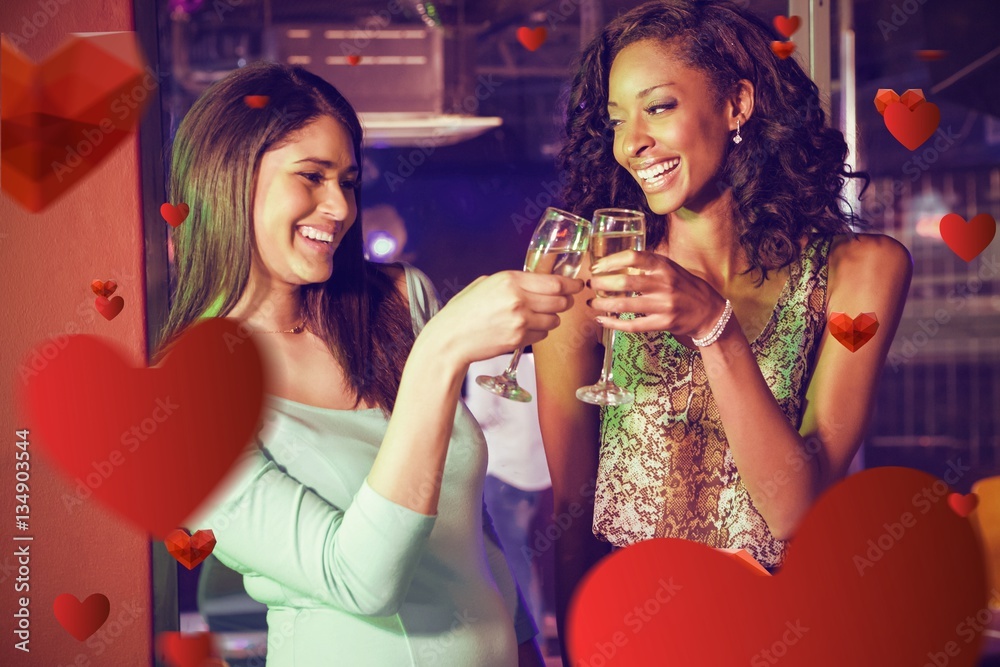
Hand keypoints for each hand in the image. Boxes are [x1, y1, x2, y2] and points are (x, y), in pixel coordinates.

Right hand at [422, 271, 582, 367]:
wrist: (450, 339)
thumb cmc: (464, 311)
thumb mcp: (486, 284)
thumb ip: (513, 282)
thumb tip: (537, 282)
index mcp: (510, 280)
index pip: (554, 282)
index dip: (571, 284)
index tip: (578, 285)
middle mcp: (518, 300)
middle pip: (560, 301)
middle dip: (565, 302)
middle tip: (564, 301)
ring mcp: (520, 322)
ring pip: (553, 320)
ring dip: (551, 318)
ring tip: (536, 317)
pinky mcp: (519, 340)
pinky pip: (542, 335)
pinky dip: (538, 332)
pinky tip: (524, 329)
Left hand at [588, 250, 725, 336]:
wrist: (708, 311)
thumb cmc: (684, 286)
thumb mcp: (670, 268)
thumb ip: (647, 265)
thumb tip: (614, 262)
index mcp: (663, 266)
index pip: (633, 257)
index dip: (610, 261)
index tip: (596, 266)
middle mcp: (664, 284)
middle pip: (625, 282)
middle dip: (602, 284)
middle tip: (591, 285)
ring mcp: (663, 305)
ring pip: (625, 305)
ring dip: (603, 304)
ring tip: (592, 303)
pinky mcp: (663, 323)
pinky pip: (632, 325)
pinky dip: (613, 323)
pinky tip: (601, 320)